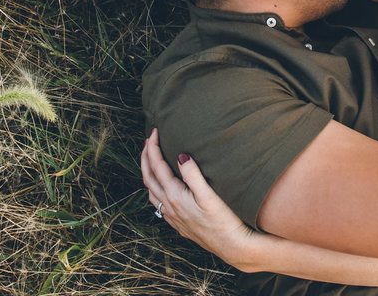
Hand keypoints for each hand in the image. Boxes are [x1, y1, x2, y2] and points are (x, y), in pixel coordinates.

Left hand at [141, 129, 259, 270]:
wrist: (232, 247)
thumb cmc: (224, 220)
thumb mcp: (209, 195)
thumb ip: (193, 174)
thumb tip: (181, 156)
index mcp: (174, 196)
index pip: (157, 166)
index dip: (153, 147)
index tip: (154, 131)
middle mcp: (169, 207)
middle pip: (148, 178)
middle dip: (145, 158)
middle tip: (147, 141)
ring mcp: (173, 218)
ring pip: (151, 192)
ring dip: (148, 174)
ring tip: (151, 161)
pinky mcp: (179, 225)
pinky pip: (159, 204)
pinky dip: (155, 190)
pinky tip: (162, 189)